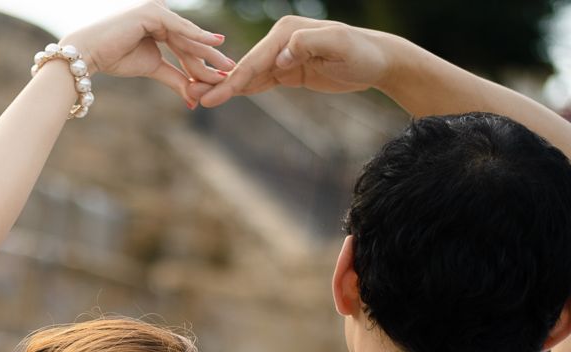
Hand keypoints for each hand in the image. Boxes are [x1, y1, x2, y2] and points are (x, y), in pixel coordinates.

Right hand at [59, 1, 234, 105]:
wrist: (88, 53)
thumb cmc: (113, 58)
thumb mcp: (152, 68)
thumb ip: (174, 77)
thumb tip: (193, 96)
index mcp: (158, 25)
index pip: (184, 45)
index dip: (201, 62)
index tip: (219, 77)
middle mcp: (159, 14)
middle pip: (189, 40)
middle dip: (209, 59)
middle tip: (230, 72)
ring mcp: (156, 10)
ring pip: (187, 36)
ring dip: (207, 52)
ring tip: (226, 66)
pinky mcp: (152, 11)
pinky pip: (179, 27)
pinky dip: (196, 36)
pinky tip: (214, 43)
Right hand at [190, 16, 395, 106]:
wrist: (377, 62)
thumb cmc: (360, 52)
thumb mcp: (339, 43)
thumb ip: (309, 43)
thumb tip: (282, 54)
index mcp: (287, 32)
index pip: (256, 59)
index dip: (233, 78)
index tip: (214, 94)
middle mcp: (281, 41)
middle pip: (245, 66)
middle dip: (219, 83)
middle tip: (193, 97)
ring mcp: (283, 56)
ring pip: (248, 75)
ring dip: (225, 88)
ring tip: (200, 100)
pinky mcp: (288, 71)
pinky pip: (260, 82)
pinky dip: (242, 90)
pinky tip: (224, 97)